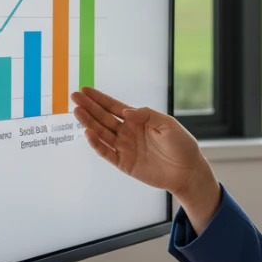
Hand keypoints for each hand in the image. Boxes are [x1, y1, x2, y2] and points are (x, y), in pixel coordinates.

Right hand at [72, 87, 213, 199]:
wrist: (187, 171)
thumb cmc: (181, 145)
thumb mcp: (168, 124)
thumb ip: (148, 115)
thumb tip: (126, 111)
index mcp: (138, 120)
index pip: (115, 107)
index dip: (100, 99)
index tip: (85, 90)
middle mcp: (128, 132)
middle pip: (104, 118)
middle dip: (89, 107)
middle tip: (74, 97)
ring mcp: (125, 147)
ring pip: (102, 133)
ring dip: (89, 123)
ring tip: (77, 111)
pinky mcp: (124, 163)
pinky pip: (107, 152)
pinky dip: (97, 144)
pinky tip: (88, 133)